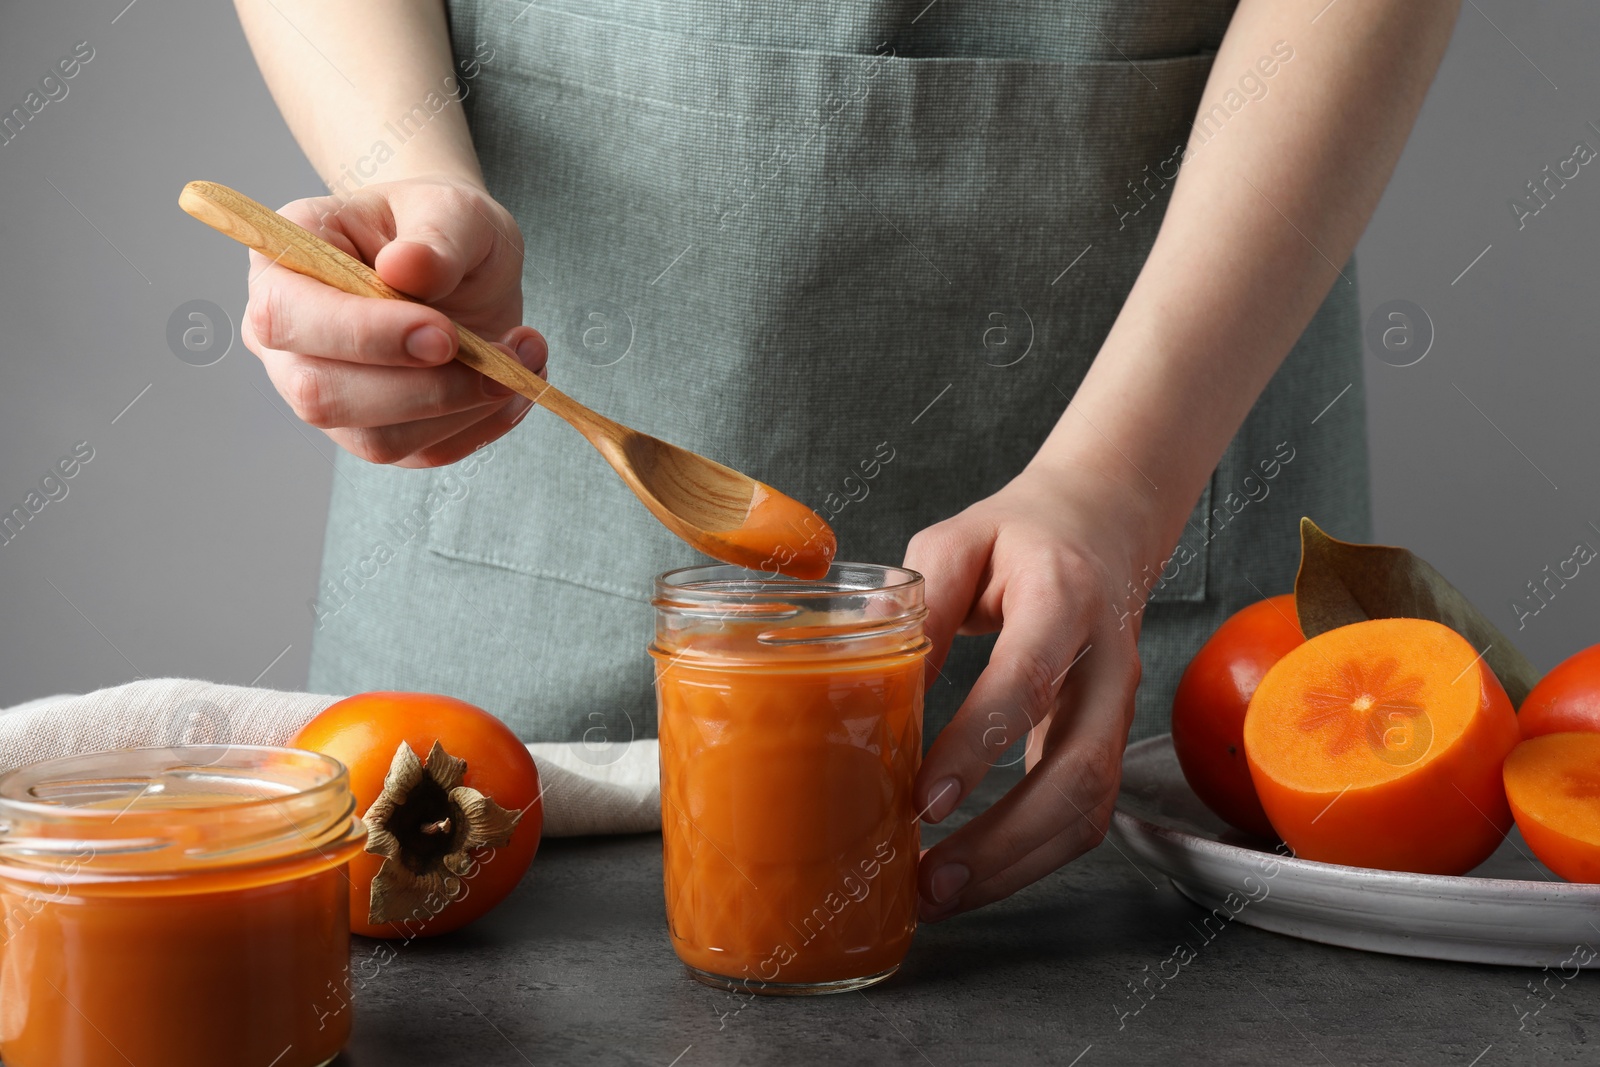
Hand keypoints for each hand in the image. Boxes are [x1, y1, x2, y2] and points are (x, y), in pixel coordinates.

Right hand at [241, 174, 546, 467]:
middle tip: (504, 358)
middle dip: (425, 388)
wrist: (461, 264)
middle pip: (320, 396)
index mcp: (282, 264)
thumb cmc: (441, 228)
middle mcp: (286, 341)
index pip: (287, 318)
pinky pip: (423, 452)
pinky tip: (514, 384)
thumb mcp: (453, 209)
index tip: (445, 335)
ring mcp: (326, 394)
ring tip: (523, 357)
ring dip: (464, 408)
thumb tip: (407, 267)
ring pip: (376, 439)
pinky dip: (482, 424)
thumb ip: (436, 235)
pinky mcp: (375, 433)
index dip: (363, 336)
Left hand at [904, 463, 1163, 920]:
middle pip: (1079, 770)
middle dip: (1006, 840)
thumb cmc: (1021, 534)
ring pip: (1090, 807)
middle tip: (934, 879)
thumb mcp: (957, 541)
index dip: (978, 745)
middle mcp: (1107, 662)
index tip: (925, 798)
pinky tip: (974, 872)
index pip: (1027, 680)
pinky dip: (1031, 855)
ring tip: (942, 894)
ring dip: (1019, 864)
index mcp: (1064, 599)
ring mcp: (1117, 706)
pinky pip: (1084, 811)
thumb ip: (919, 602)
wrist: (1102, 523)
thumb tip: (868, 675)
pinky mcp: (1106, 737)